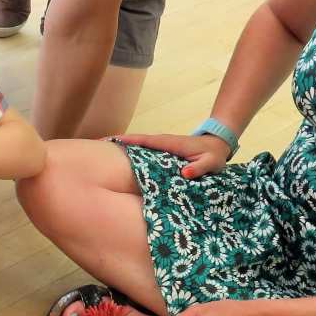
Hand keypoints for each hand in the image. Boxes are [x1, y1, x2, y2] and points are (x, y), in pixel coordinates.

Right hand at [113, 132, 231, 179]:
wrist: (218, 145)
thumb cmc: (214, 155)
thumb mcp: (211, 163)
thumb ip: (199, 168)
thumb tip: (184, 174)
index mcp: (171, 143)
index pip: (146, 140)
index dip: (129, 141)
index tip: (111, 141)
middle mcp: (163, 142)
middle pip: (136, 141)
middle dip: (118, 142)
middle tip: (96, 145)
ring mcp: (162, 146)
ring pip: (139, 145)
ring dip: (122, 147)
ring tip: (103, 152)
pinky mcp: (162, 151)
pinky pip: (144, 151)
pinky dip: (132, 152)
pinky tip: (121, 160)